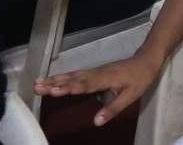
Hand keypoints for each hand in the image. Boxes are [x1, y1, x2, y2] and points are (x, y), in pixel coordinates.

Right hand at [34, 53, 164, 128]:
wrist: (146, 60)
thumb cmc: (140, 78)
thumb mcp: (130, 96)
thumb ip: (113, 109)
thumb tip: (96, 122)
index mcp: (104, 79)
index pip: (83, 85)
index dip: (68, 88)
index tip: (53, 91)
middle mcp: (96, 74)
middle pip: (72, 79)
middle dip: (53, 83)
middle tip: (36, 87)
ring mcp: (94, 71)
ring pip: (71, 76)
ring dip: (54, 79)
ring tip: (37, 83)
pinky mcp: (93, 72)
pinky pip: (75, 75)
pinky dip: (62, 77)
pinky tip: (52, 80)